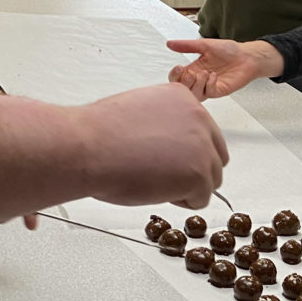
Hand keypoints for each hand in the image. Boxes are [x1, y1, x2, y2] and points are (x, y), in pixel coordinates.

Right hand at [83, 83, 228, 208]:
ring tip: (154, 180)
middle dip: (193, 169)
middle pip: (215, 155)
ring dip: (187, 186)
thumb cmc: (101, 132)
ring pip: (211, 179)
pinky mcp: (199, 174)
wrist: (86, 147)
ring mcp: (202, 146)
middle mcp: (199, 118)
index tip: (165, 156)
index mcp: (185, 98)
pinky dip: (181, 202)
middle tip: (162, 174)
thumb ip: (165, 122)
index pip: (204, 131)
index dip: (185, 151)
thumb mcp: (141, 110)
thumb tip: (172, 142)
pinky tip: (155, 189)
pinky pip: (201, 199)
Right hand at [166, 38, 284, 97]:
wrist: (247, 55)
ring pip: (195, 94)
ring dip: (196, 85)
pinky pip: (209, 93)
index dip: (174, 76)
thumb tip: (169, 43)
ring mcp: (209, 86)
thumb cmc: (228, 50)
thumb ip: (187, 45)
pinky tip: (214, 76)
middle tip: (191, 73)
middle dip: (184, 82)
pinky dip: (209, 85)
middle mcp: (199, 80)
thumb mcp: (205, 45)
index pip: (177, 78)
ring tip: (204, 73)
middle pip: (183, 89)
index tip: (179, 67)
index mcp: (194, 69)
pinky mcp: (219, 90)